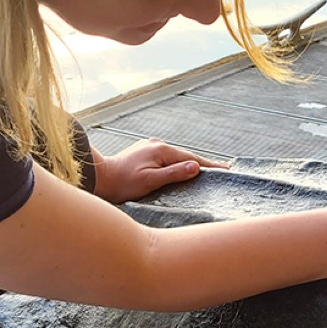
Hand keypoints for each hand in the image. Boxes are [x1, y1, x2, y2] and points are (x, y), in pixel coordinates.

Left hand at [93, 138, 228, 203]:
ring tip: (203, 172)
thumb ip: (174, 174)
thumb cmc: (123, 183)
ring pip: (175, 157)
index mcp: (161, 150)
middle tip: (220, 172)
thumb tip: (195, 167)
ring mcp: (149, 147)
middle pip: (185, 156)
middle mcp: (156, 144)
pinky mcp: (144, 152)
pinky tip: (180, 170)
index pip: (192, 159)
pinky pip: (166, 159)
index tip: (225, 169)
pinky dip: (176, 165)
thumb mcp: (150, 181)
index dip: (209, 166)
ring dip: (188, 164)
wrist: (100, 177)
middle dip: (201, 164)